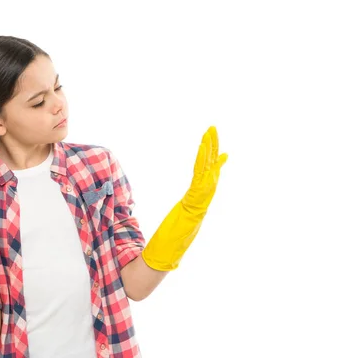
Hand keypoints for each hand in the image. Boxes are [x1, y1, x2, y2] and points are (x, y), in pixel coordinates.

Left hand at [141, 126, 227, 270]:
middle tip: (212, 129)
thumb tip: (182, 210)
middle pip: (208, 169)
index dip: (212, 161)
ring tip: (210, 135)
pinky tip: (209, 159)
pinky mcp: (192, 207)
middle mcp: (200, 201)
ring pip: (206, 172)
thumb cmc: (166, 242)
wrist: (164, 256)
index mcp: (195, 202)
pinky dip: (205, 171)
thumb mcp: (173, 222)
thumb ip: (179, 215)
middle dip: (212, 149)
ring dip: (208, 153)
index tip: (222, 150)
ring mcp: (198, 204)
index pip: (205, 175)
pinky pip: (199, 184)